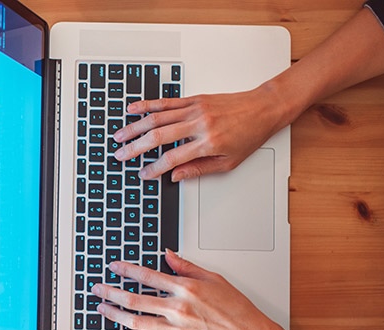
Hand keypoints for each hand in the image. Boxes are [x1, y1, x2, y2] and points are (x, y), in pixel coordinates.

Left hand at [90, 250, 284, 329]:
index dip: (127, 270)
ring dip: (115, 315)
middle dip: (112, 292)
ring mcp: (177, 329)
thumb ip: (186, 266)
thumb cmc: (236, 307)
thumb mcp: (214, 278)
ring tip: (101, 309)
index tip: (114, 267)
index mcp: (186, 288)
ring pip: (137, 321)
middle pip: (135, 299)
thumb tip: (167, 255)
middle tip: (97, 288)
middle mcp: (178, 308)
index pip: (148, 276)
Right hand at [112, 87, 286, 181]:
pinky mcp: (194, 99)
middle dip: (135, 147)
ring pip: (157, 117)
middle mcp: (199, 124)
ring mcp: (195, 109)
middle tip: (120, 155)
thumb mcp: (229, 162)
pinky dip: (147, 105)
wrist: (263, 108)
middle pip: (158, 137)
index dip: (154, 168)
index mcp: (208, 142)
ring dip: (135, 127)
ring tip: (119, 135)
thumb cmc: (250, 134)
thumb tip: (176, 176)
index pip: (173, 158)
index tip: (143, 174)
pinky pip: (166, 102)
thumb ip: (200, 169)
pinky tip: (133, 109)